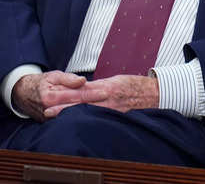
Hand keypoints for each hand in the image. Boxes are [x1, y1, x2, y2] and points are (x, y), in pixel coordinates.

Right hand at [12, 71, 99, 121]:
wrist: (24, 93)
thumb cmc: (42, 82)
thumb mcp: (54, 75)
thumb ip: (68, 78)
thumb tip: (82, 80)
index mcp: (51, 97)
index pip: (76, 96)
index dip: (91, 94)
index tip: (104, 92)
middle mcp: (50, 109)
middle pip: (76, 107)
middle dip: (94, 104)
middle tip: (109, 100)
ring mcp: (50, 118)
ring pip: (73, 114)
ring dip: (89, 111)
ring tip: (105, 107)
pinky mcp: (51, 122)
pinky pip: (68, 118)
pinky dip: (80, 115)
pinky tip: (92, 113)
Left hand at [44, 74, 158, 117]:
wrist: (155, 93)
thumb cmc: (135, 85)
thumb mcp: (116, 80)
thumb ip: (100, 85)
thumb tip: (84, 88)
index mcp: (108, 87)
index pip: (83, 90)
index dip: (67, 94)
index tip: (52, 97)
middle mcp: (109, 98)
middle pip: (83, 103)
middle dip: (65, 108)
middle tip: (47, 111)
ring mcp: (113, 110)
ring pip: (89, 113)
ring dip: (73, 115)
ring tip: (57, 119)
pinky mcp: (118, 117)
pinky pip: (100, 120)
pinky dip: (89, 122)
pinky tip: (80, 125)